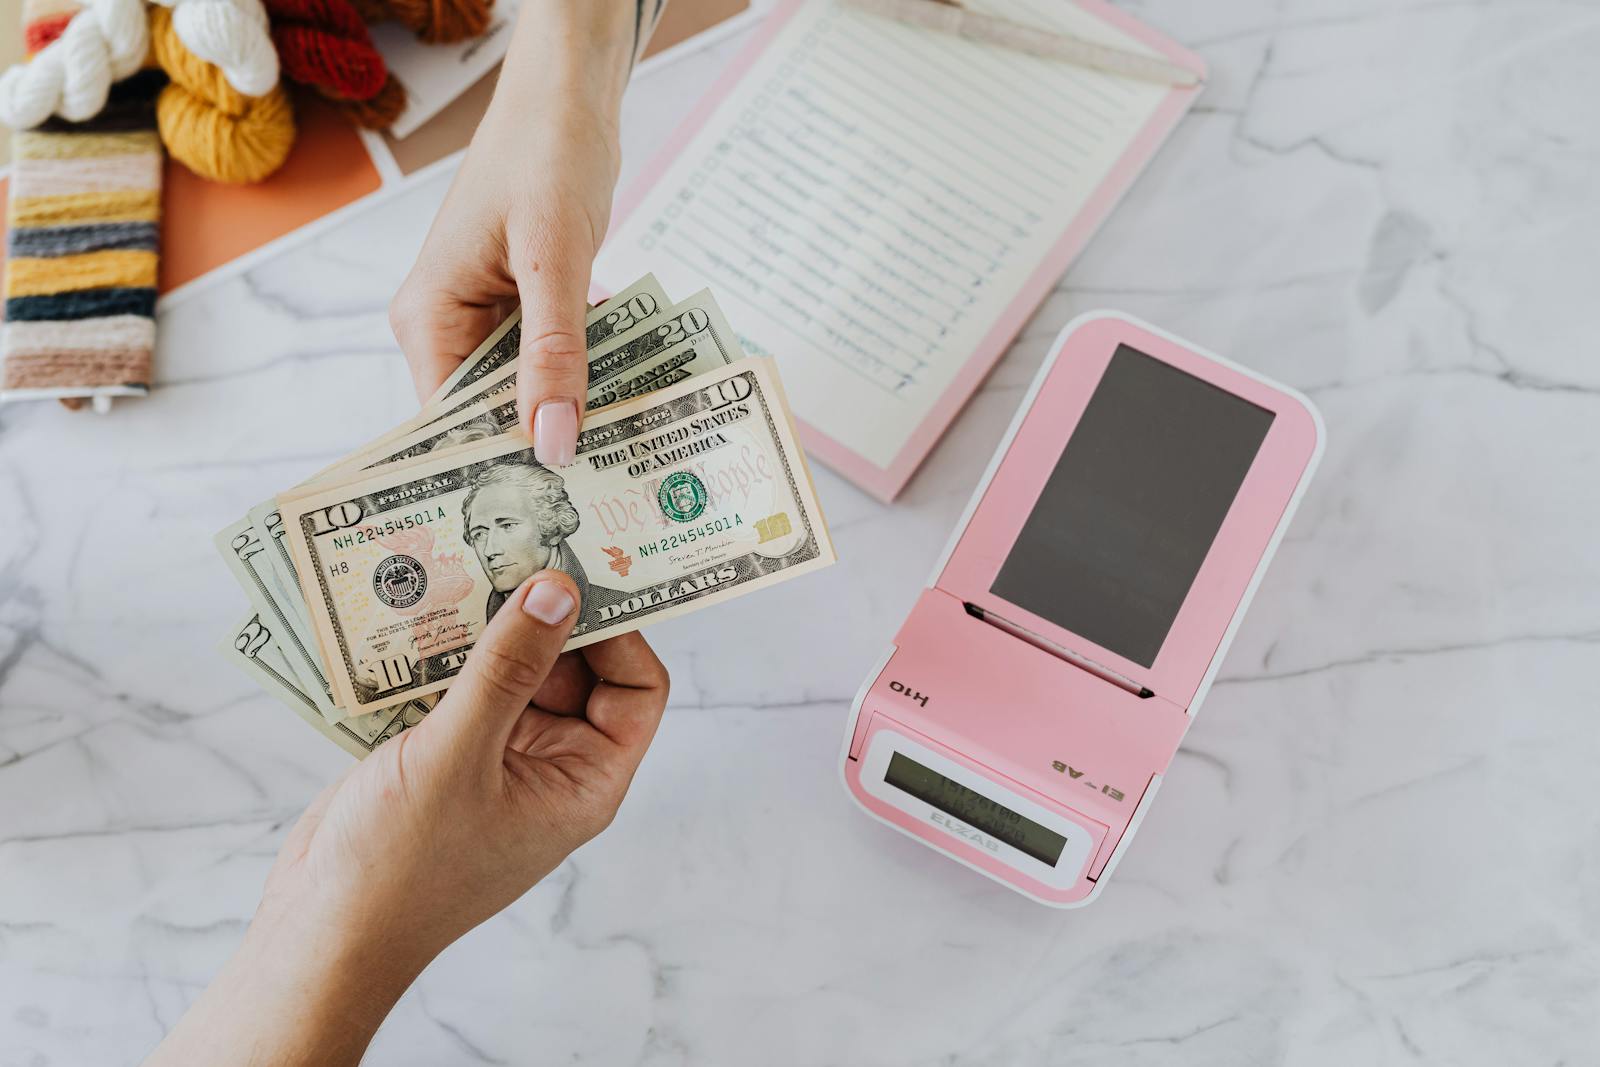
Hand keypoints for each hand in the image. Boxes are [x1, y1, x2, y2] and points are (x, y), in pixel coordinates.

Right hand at [147, 570, 668, 1064]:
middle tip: (514, 542)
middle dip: (546, 612)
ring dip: (490, 622)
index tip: (581, 570)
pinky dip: (446, 647)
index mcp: (583, 781)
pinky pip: (464, 683)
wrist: (319, 931)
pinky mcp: (445, 749)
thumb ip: (508, 668)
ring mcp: (496, 757)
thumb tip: (558, 588)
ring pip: (513, 668)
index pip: (636, 688)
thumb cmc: (399, 867)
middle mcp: (551, 765)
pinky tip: (416, 602)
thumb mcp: (458, 755)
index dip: (620, 630)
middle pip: (575, 667)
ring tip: (463, 556)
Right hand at [388, 7, 633, 466]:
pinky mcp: (525, 309)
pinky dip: (589, 378)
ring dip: (574, 415)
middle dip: (545, 449)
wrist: (570, 94)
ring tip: (628, 465)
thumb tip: (552, 443)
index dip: (497, 469)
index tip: (552, 516)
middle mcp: (446, 325)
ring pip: (529, 392)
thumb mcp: (553, 256)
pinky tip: (633, 406)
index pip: (450, 425)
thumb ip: (553, 351)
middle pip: (491, 416)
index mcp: (427, 317)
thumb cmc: (546, 153)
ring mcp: (486, 319)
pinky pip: (553, 362)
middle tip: (608, 501)